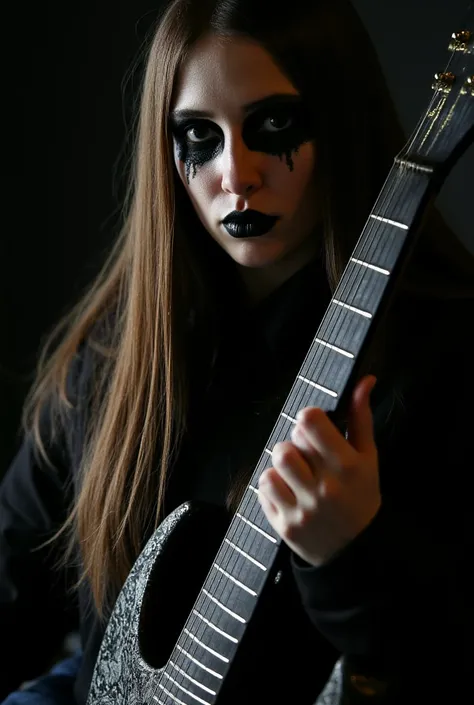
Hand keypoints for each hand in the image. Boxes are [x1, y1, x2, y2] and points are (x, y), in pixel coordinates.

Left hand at [257, 375, 380, 566]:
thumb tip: (364, 380)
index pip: (310, 422)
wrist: (356, 551)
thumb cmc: (361, 497)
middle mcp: (324, 489)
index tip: (314, 426)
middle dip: (295, 444)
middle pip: (286, 445)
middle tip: (308, 454)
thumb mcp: (368, 458)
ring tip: (296, 472)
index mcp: (347, 467)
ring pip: (272, 466)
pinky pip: (263, 490)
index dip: (308, 419)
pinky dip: (272, 486)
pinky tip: (289, 491)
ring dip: (281, 465)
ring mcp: (302, 510)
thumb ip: (361, 417)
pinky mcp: (284, 526)